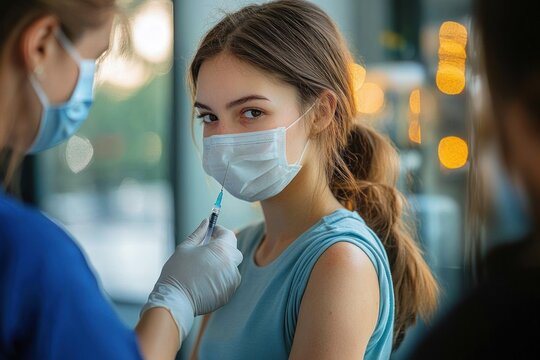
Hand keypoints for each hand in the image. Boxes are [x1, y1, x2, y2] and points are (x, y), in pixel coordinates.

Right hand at [141, 219, 242, 342]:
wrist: (174, 300)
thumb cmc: (177, 272)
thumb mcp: (185, 248)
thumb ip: (199, 233)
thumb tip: (206, 222)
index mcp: (220, 250)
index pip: (229, 235)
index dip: (220, 232)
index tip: (212, 233)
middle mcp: (230, 264)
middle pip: (233, 251)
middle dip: (223, 249)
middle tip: (207, 251)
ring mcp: (231, 280)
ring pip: (231, 268)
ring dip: (222, 266)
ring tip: (203, 270)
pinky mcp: (229, 293)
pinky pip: (229, 281)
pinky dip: (221, 279)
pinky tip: (205, 282)